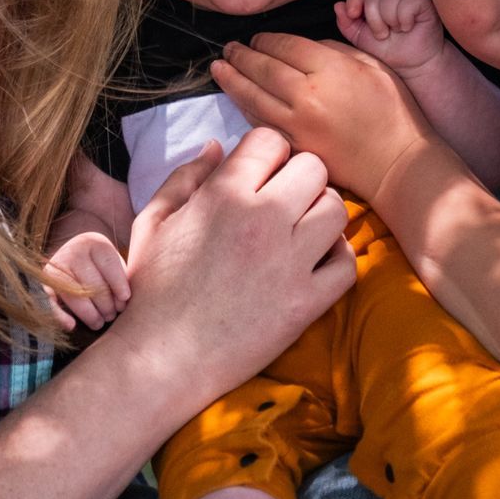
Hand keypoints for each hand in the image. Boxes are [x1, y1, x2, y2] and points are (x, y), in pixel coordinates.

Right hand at [41, 231, 129, 330]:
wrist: (71, 264)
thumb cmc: (101, 271)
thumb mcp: (113, 268)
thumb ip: (121, 281)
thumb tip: (123, 303)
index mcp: (94, 243)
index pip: (109, 264)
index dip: (119, 284)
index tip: (125, 300)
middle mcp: (73, 250)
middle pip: (93, 282)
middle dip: (105, 304)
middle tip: (112, 316)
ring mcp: (56, 265)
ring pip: (75, 295)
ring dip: (89, 314)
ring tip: (99, 323)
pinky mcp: (43, 282)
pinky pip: (50, 301)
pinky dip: (59, 315)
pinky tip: (71, 325)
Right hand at [115, 131, 354, 405]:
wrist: (162, 358)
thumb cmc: (152, 289)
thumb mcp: (154, 221)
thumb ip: (186, 177)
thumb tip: (217, 146)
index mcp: (223, 195)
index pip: (271, 140)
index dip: (267, 153)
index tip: (260, 174)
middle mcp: (263, 220)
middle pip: (313, 167)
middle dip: (299, 177)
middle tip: (284, 200)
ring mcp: (289, 263)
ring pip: (337, 209)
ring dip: (321, 213)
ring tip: (302, 230)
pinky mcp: (306, 303)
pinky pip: (347, 264)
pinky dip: (336, 259)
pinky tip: (314, 263)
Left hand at [212, 31, 432, 201]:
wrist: (396, 163)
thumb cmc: (393, 111)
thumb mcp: (372, 65)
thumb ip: (334, 51)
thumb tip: (303, 48)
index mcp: (329, 69)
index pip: (284, 46)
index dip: (265, 39)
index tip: (256, 37)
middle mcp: (307, 95)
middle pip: (262, 68)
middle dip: (241, 56)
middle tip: (228, 49)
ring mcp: (297, 124)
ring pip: (253, 96)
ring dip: (232, 81)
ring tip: (219, 68)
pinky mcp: (294, 147)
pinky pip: (261, 122)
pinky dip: (246, 108)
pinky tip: (238, 98)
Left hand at [335, 0, 444, 77]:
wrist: (412, 66)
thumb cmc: (389, 52)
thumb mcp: (361, 39)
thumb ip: (347, 23)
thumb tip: (338, 5)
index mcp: (375, 1)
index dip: (354, 0)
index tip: (353, 14)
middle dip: (375, 20)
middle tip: (383, 35)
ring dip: (390, 20)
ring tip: (397, 31)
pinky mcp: (423, 2)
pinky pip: (408, 1)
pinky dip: (405, 18)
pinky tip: (408, 27)